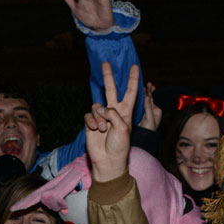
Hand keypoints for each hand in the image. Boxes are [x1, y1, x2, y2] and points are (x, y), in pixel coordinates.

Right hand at [84, 62, 138, 182]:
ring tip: (102, 129)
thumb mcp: (123, 127)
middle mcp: (113, 112)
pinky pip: (88, 115)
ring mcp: (101, 117)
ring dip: (98, 117)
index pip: (130, 92)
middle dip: (108, 77)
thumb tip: (100, 108)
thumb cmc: (120, 146)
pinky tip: (95, 130)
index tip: (135, 67)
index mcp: (126, 112)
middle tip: (105, 63)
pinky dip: (91, 122)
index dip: (133, 80)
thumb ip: (113, 113)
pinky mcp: (90, 123)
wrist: (108, 160)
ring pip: (96, 106)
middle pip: (111, 90)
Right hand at [138, 82, 161, 131]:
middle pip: (149, 98)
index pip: (153, 99)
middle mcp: (151, 111)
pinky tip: (134, 96)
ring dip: (142, 94)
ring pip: (143, 101)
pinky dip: (137, 100)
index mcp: (156, 111)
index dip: (151, 92)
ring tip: (141, 87)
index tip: (150, 85)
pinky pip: (138, 106)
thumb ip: (148, 107)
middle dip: (147, 91)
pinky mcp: (139, 115)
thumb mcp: (149, 119)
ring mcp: (145, 113)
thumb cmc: (148, 132)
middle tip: (147, 84)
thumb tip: (147, 96)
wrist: (142, 141)